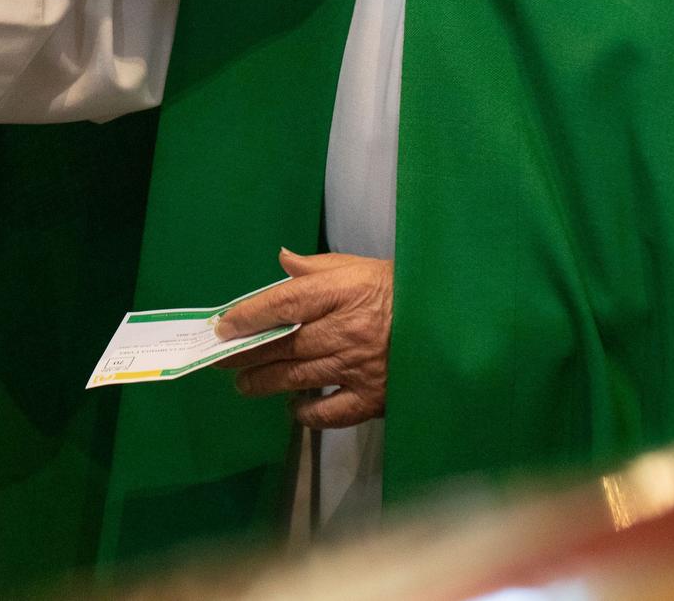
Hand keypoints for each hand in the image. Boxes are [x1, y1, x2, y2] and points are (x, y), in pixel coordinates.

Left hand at [212, 250, 392, 429]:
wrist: (452, 321)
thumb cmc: (399, 290)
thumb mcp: (359, 267)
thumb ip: (316, 267)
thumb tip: (281, 260)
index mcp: (343, 291)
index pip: (284, 303)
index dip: (249, 315)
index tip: (223, 325)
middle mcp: (348, 330)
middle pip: (285, 344)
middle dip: (247, 353)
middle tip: (222, 359)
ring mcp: (361, 366)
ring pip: (300, 376)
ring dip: (265, 382)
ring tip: (244, 384)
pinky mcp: (375, 397)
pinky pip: (332, 412)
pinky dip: (308, 413)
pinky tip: (293, 408)